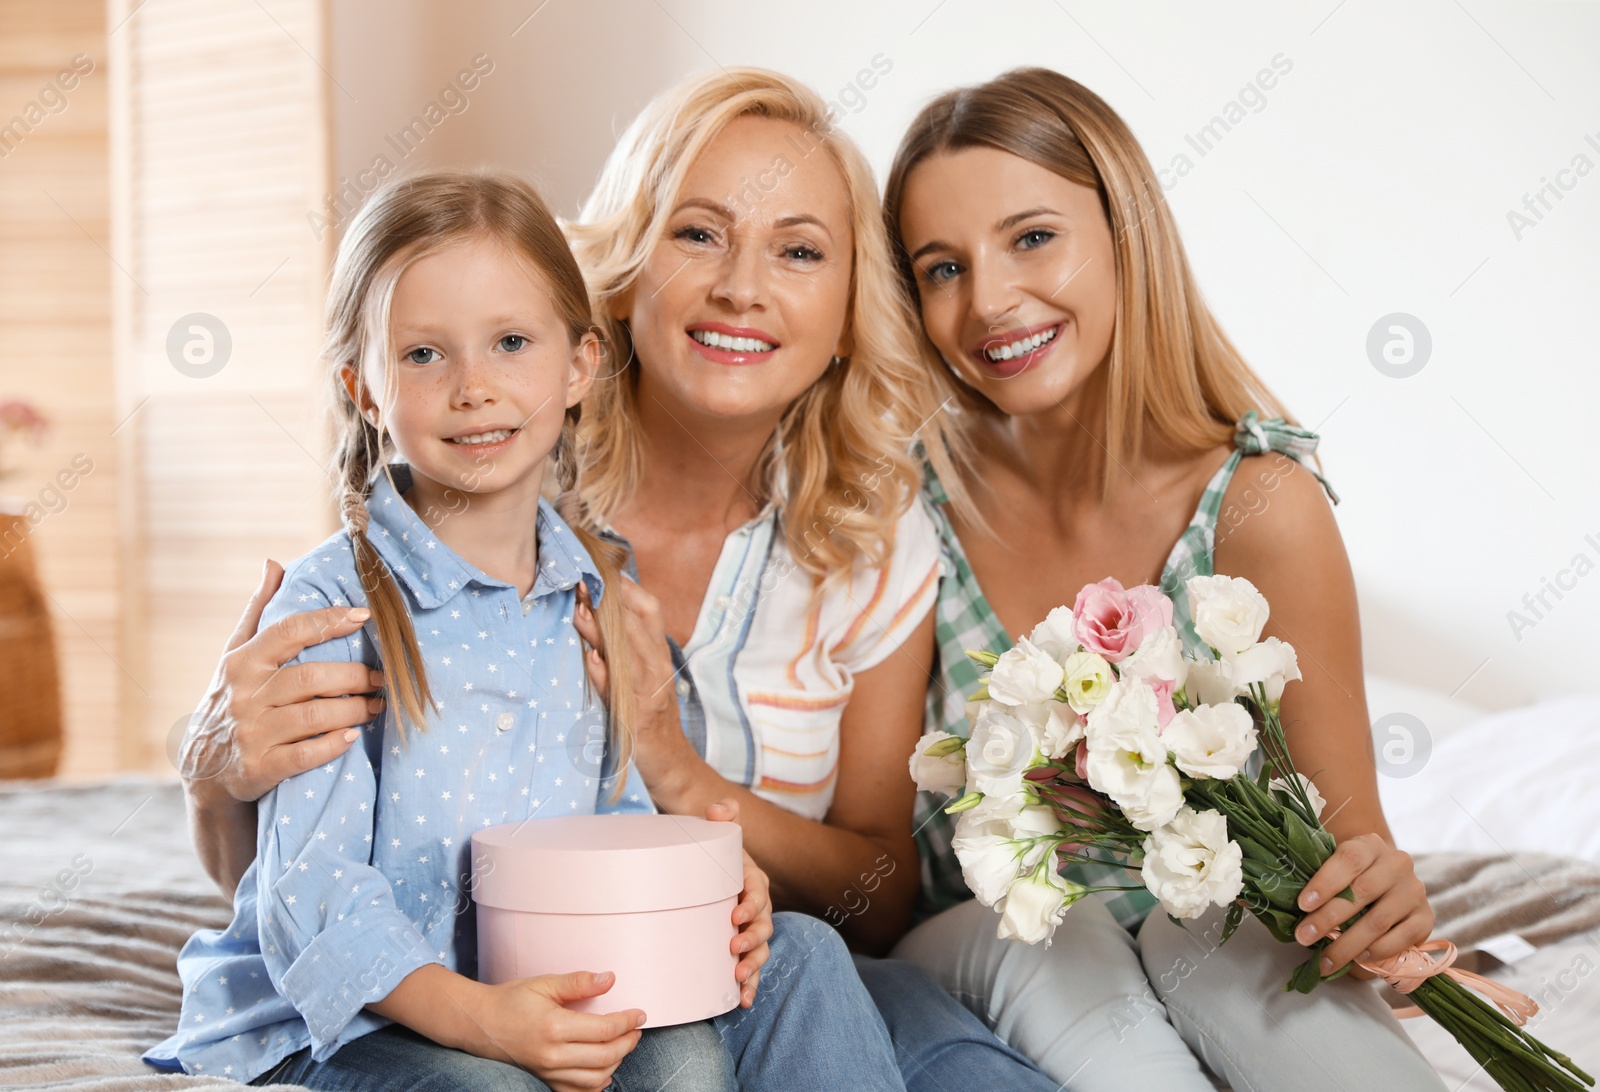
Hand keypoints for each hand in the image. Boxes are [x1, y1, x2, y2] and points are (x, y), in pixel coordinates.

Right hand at [184, 560, 383, 802]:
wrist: (203, 770)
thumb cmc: (229, 700)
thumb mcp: (234, 655)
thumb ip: (257, 611)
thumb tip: (274, 563)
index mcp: (242, 662)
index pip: (289, 632)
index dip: (329, 621)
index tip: (364, 616)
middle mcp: (245, 695)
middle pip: (311, 677)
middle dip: (355, 675)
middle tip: (383, 677)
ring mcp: (251, 733)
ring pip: (314, 714)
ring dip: (355, 708)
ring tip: (377, 704)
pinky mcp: (259, 768)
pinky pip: (305, 754)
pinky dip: (334, 744)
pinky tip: (353, 735)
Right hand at [437, 970, 643, 1091]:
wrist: (480, 1024)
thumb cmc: (511, 1000)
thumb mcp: (543, 984)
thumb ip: (578, 982)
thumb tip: (609, 978)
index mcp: (553, 1027)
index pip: (604, 1030)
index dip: (627, 1022)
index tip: (640, 1014)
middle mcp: (552, 1055)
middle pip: (605, 1057)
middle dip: (627, 1043)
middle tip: (635, 1030)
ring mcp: (548, 1072)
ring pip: (596, 1079)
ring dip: (616, 1063)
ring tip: (622, 1044)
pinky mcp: (544, 1081)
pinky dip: (597, 1083)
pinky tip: (604, 1068)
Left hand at [572, 579, 701, 793]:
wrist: (671, 767)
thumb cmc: (652, 721)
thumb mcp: (645, 680)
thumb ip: (628, 652)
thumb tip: (600, 621)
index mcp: (659, 657)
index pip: (650, 610)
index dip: (629, 588)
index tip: (603, 568)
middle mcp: (657, 670)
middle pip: (639, 624)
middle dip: (610, 601)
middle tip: (581, 580)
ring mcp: (649, 694)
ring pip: (628, 653)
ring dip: (601, 631)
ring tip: (578, 611)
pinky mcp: (637, 719)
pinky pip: (620, 692)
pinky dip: (606, 674)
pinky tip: (591, 659)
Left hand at [706, 798, 772, 1006]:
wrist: (702, 871)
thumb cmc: (710, 855)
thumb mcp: (714, 833)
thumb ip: (720, 817)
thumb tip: (720, 808)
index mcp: (751, 880)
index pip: (757, 893)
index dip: (751, 905)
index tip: (735, 916)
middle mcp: (756, 907)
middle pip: (763, 926)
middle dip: (752, 940)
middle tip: (734, 948)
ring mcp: (751, 930)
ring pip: (760, 950)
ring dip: (753, 965)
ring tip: (739, 976)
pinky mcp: (742, 948)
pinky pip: (751, 969)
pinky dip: (750, 985)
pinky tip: (741, 1000)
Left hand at [1293, 833, 1433, 976]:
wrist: (1389, 883)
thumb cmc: (1351, 878)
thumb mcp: (1336, 870)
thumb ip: (1321, 886)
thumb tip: (1291, 916)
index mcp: (1370, 845)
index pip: (1349, 859)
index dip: (1325, 882)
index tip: (1302, 905)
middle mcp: (1397, 864)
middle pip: (1361, 892)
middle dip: (1328, 918)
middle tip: (1304, 937)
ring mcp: (1414, 890)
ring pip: (1379, 920)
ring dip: (1348, 943)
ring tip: (1325, 960)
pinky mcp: (1426, 916)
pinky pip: (1403, 937)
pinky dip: (1378, 950)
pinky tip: (1359, 959)